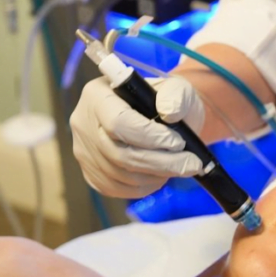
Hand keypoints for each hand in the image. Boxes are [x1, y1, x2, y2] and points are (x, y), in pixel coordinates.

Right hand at [70, 75, 206, 198]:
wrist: (162, 116)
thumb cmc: (168, 99)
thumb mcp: (177, 88)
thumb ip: (176, 95)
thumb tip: (170, 112)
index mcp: (98, 93)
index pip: (118, 122)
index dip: (149, 137)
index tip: (179, 143)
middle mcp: (83, 122)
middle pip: (118, 153)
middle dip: (160, 162)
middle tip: (192, 164)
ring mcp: (83, 149)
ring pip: (118, 174)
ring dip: (154, 176)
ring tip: (180, 167)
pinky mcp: (89, 171)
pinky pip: (113, 188)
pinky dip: (142, 187)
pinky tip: (161, 176)